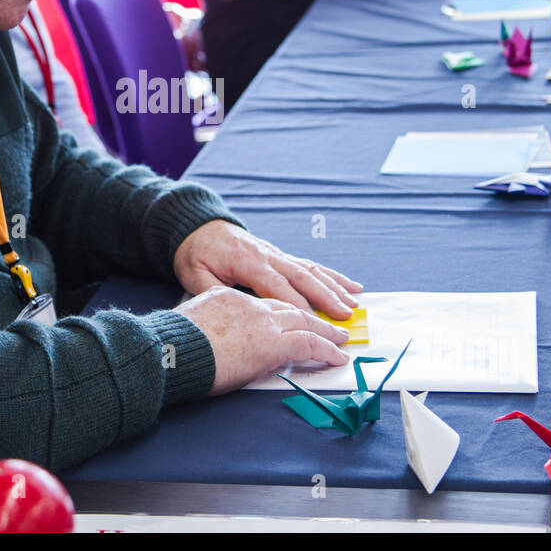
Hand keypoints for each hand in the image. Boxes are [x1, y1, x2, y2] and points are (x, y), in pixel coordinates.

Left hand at [173, 219, 361, 317]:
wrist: (197, 227)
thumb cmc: (196, 254)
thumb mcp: (195, 276)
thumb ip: (216, 293)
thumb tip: (237, 311)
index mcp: (247, 261)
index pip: (276, 286)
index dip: (297, 305)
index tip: (315, 323)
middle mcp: (267, 255)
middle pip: (302, 277)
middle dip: (326, 297)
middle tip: (345, 316)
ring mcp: (276, 253)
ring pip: (311, 269)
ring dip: (334, 286)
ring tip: (355, 303)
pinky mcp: (280, 255)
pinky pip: (309, 264)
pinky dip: (331, 275)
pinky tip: (349, 284)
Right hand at [174, 287, 349, 394]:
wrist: (169, 352)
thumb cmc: (171, 346)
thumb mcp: (193, 325)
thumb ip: (212, 327)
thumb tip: (220, 341)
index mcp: (228, 297)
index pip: (264, 302)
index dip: (283, 310)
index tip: (294, 316)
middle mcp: (249, 304)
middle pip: (290, 306)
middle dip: (314, 313)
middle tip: (332, 321)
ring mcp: (262, 321)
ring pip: (305, 320)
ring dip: (326, 329)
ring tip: (341, 337)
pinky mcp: (272, 342)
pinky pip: (309, 342)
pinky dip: (326, 348)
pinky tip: (337, 355)